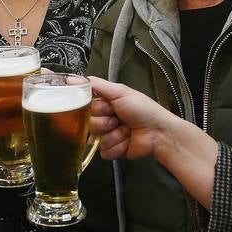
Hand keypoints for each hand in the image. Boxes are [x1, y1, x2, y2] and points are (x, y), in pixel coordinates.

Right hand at [90, 76, 219, 207]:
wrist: (159, 132)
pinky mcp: (112, 150)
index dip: (96, 108)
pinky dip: (117, 146)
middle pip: (89, 124)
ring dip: (114, 135)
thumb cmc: (144, 110)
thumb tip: (71, 79)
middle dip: (105, 122)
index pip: (85, 107)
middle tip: (119, 118)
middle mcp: (104, 119)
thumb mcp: (120, 92)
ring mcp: (108, 136)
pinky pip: (104, 152)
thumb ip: (96, 85)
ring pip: (96, 139)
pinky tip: (127, 141)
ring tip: (127, 130)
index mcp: (105, 104)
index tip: (108, 106)